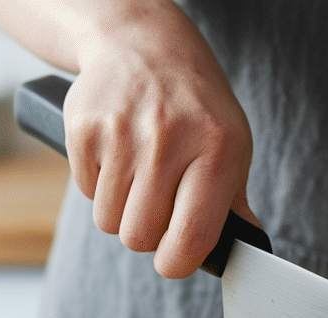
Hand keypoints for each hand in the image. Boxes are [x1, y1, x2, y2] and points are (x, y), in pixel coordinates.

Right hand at [62, 1, 255, 277]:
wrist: (145, 45)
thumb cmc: (196, 107)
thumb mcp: (232, 146)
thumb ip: (234, 202)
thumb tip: (244, 247)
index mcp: (215, 151)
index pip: (191, 237)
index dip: (177, 263)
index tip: (174, 260)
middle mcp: (168, 140)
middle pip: (139, 236)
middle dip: (146, 233)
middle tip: (157, 206)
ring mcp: (122, 132)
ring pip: (108, 221)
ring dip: (121, 210)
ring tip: (139, 177)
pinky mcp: (84, 128)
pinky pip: (84, 192)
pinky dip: (98, 184)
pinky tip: (117, 155)